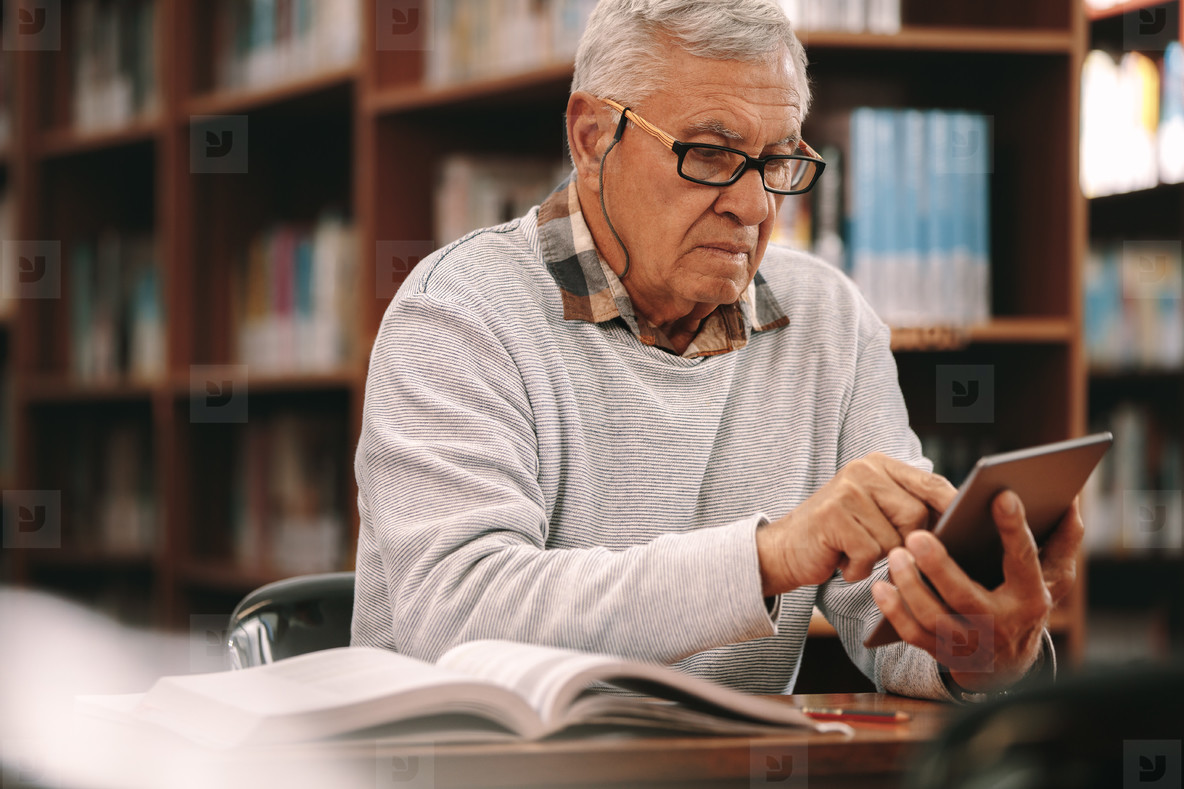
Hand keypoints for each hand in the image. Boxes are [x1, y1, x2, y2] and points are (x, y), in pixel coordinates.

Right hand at [756, 453, 956, 593]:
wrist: (786, 549)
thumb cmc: (840, 535)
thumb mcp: (876, 513)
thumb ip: (909, 509)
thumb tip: (960, 523)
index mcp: (878, 465)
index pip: (929, 482)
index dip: (952, 505)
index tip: (968, 526)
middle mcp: (863, 470)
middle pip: (916, 515)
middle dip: (906, 543)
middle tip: (881, 549)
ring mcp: (846, 491)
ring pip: (893, 539)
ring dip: (879, 559)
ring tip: (856, 553)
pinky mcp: (832, 516)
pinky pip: (870, 553)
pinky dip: (860, 568)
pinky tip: (843, 562)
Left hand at [871, 491, 1083, 692]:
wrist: (1009, 665)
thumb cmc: (1026, 602)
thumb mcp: (1053, 576)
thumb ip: (1064, 538)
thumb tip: (1072, 498)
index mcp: (1030, 596)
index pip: (1023, 559)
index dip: (1014, 527)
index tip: (1001, 494)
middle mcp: (1001, 623)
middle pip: (966, 596)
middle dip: (939, 566)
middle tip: (916, 535)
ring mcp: (971, 643)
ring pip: (935, 618)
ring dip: (911, 587)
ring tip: (895, 555)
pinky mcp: (944, 655)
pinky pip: (915, 635)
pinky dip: (895, 612)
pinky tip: (881, 587)